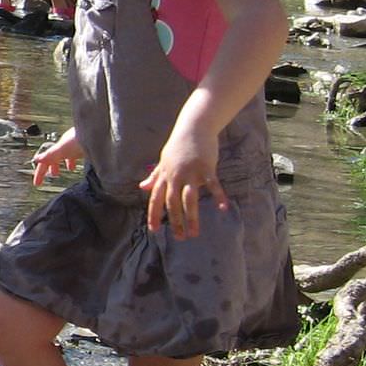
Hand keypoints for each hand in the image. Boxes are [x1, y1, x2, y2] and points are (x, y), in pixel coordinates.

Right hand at [31, 130, 82, 185]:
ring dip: (66, 162)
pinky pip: (79, 154)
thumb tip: (36, 159)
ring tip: (70, 169)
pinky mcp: (87, 146)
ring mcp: (76, 145)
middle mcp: (66, 146)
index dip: (40, 173)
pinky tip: (82, 162)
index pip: (45, 161)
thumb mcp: (62, 149)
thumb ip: (50, 155)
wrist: (97, 133)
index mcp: (58, 147)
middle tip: (54, 175)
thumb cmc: (80, 138)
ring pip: (67, 155)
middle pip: (56, 157)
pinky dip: (78, 159)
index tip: (37, 184)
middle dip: (53, 166)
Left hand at [140, 120, 225, 238]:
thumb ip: (154, 176)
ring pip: (189, 199)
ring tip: (195, 233)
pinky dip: (218, 196)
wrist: (193, 127)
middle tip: (180, 238)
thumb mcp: (163, 161)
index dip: (153, 214)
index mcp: (164, 176)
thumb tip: (141, 187)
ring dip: (192, 217)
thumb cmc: (179, 146)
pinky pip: (212, 185)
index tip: (153, 230)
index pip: (155, 199)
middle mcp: (175, 176)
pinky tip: (223, 208)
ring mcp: (190, 172)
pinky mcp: (206, 167)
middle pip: (172, 203)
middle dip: (175, 222)